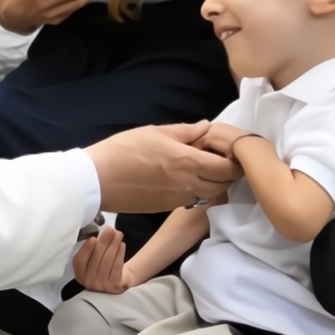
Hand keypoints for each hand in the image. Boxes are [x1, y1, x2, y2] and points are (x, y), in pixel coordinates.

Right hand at [73, 226, 134, 293]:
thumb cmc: (102, 265)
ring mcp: (103, 286)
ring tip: (118, 233)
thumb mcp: (93, 259)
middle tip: (110, 229)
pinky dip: (120, 253)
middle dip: (103, 241)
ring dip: (113, 244)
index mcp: (80, 275)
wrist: (118, 281)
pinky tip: (122, 244)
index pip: (80, 261)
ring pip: (107, 261)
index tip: (93, 237)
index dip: (86, 249)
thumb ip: (92, 248)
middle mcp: (89, 283)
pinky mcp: (115, 285)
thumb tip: (101, 231)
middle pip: (96, 259)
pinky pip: (117, 266)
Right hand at [85, 121, 242, 212]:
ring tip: (203, 168)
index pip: (228, 168)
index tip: (231, 150)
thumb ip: (186, 131)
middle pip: (224, 184)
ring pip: (210, 194)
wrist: (99, 179)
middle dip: (229, 173)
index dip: (236, 160)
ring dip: (214, 183)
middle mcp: (189, 184)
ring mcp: (179, 199)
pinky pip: (193, 200)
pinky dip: (197, 190)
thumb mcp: (156, 132)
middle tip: (220, 158)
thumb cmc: (124, 150)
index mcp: (188, 162)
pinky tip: (185, 178)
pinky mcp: (167, 207)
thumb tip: (206, 127)